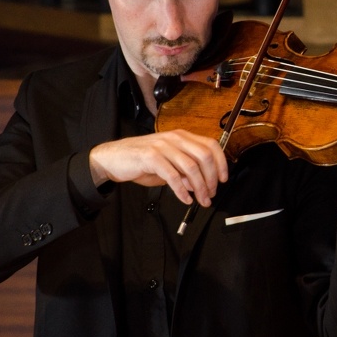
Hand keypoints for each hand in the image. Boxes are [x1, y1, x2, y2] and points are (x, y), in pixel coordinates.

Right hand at [89, 129, 227, 205]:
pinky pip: (172, 175)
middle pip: (204, 156)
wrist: (113, 159)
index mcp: (182, 137)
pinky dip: (182, 190)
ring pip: (191, 167)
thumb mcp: (168, 165)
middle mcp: (175, 138)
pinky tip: (185, 199)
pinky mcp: (151, 157)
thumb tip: (200, 185)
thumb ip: (185, 172)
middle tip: (211, 194)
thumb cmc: (141, 162)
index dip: (221, 162)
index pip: (211, 145)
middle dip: (212, 178)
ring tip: (202, 200)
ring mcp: (163, 146)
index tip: (223, 179)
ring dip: (200, 187)